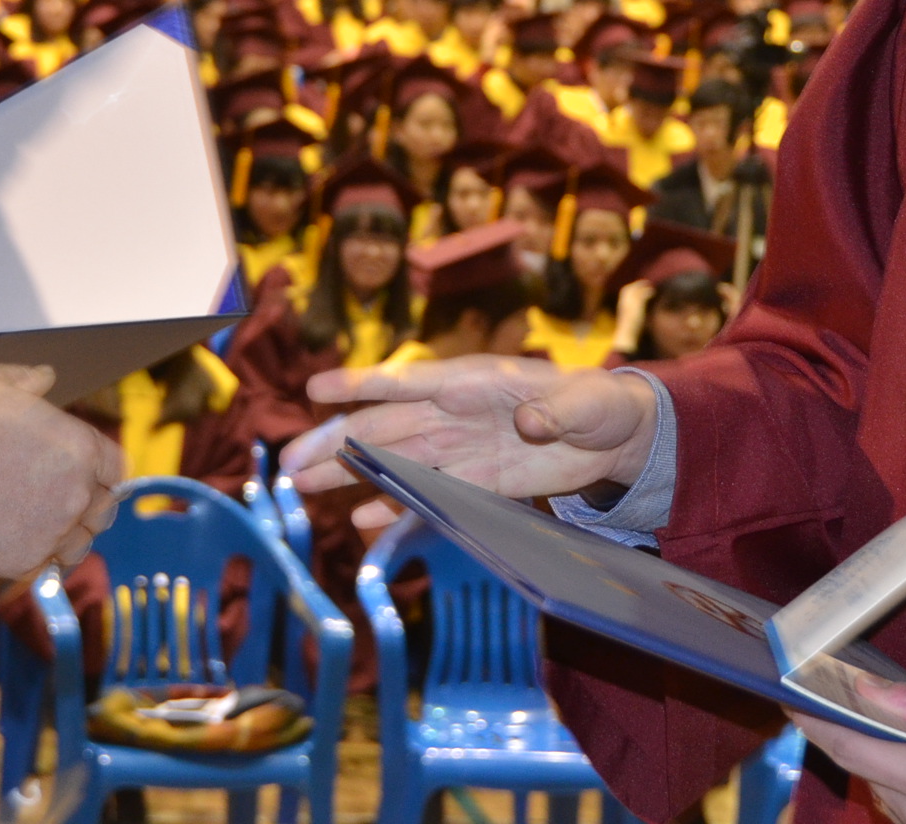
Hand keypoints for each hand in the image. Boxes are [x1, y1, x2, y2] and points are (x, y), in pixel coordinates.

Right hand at [0, 363, 123, 577]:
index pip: (116, 466)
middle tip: (63, 496)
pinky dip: (40, 555)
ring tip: (46, 523)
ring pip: (81, 542)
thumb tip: (45, 376)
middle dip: (90, 501)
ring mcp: (52, 532)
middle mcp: (76, 493)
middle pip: (104, 507)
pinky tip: (22, 541)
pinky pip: (47, 565)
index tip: (87, 469)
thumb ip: (24, 379)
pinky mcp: (24, 561)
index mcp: (78, 447)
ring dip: (70, 534)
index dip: (102, 467)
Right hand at [281, 356, 657, 530]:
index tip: (316, 387)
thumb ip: (553, 411)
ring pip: (392, 461)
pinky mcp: (475, 482)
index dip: (361, 384)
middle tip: (289, 464)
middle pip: (383, 427)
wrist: (616, 436)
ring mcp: (459, 449)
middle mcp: (454, 413)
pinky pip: (425, 495)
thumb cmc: (599, 403)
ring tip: (303, 489)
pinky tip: (363, 522)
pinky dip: (395, 507)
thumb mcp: (585, 404)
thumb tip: (526, 423)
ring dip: (350, 474)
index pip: (408, 381)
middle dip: (335, 443)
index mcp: (473, 382)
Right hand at [611, 279, 654, 353]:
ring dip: (643, 287)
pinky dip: (648, 292)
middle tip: (645, 283)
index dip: (631, 288)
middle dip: (637, 284)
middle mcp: (624, 302)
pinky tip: (653, 292)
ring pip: (636, 290)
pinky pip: (642, 295)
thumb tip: (635, 315)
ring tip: (651, 287)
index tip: (638, 287)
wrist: (627, 335)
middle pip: (629, 288)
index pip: (624, 291)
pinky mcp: (637, 305)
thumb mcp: (628, 320)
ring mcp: (630, 303)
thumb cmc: (628, 331)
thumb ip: (631, 314)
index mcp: (621, 305)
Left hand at [790, 679, 905, 823]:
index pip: (854, 750)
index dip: (814, 721)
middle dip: (843, 729)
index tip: (788, 695)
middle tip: (832, 691)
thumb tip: (870, 690)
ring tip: (879, 714)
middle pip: (861, 768)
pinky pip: (901, 804)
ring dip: (874, 752)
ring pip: (878, 787)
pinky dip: (896, 773)